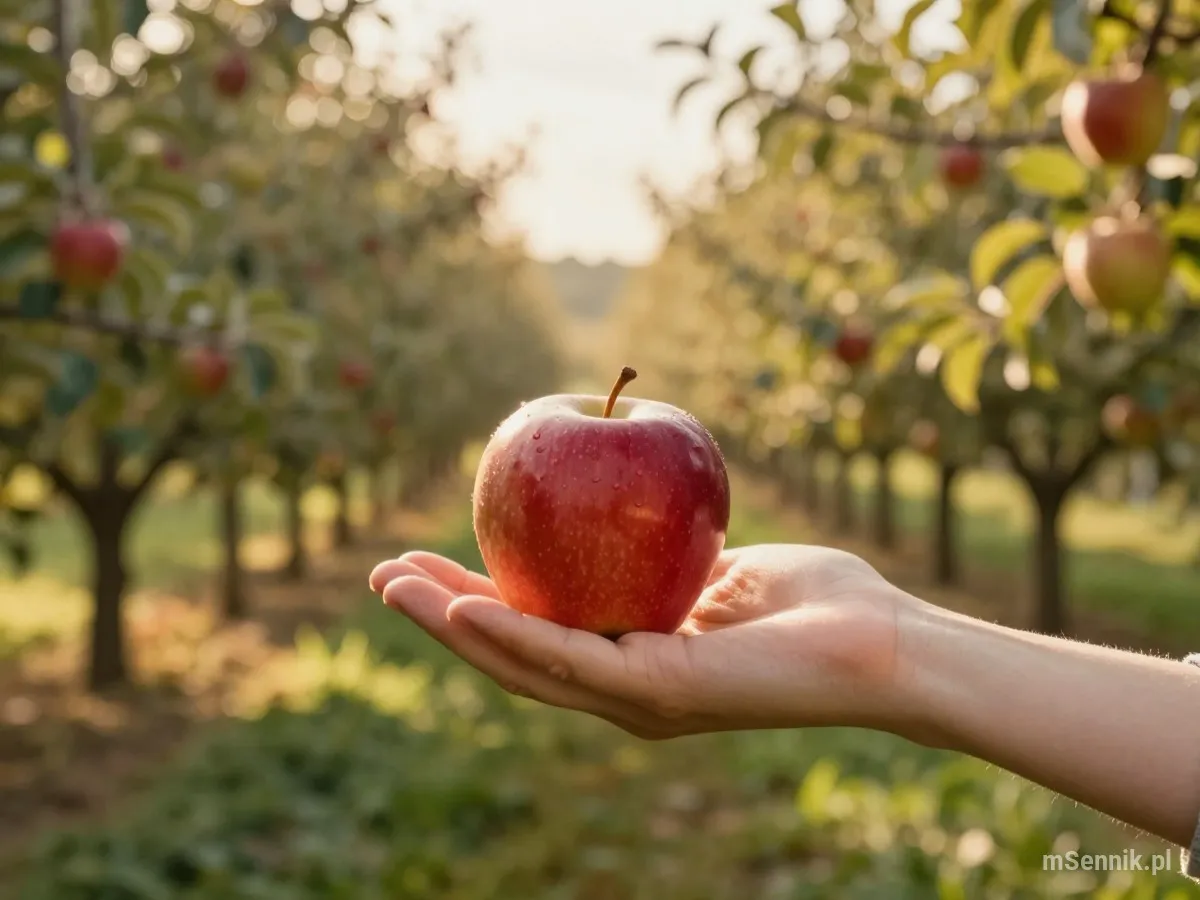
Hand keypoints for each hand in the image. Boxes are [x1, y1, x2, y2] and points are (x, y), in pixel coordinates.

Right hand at [368, 545, 918, 739]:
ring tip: (394, 588)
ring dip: (452, 627)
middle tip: (380, 577)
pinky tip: (463, 610)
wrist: (884, 643)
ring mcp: (637, 699)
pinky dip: (511, 637)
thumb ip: (668, 561)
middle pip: (512, 654)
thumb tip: (627, 518)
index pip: (537, 630)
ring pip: (523, 664)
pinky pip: (571, 662)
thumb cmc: (816, 602)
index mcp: (633, 658)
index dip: (473, 601)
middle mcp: (623, 689)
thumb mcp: (721, 567)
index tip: (426, 561)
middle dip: (440, 617)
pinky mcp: (660, 696)